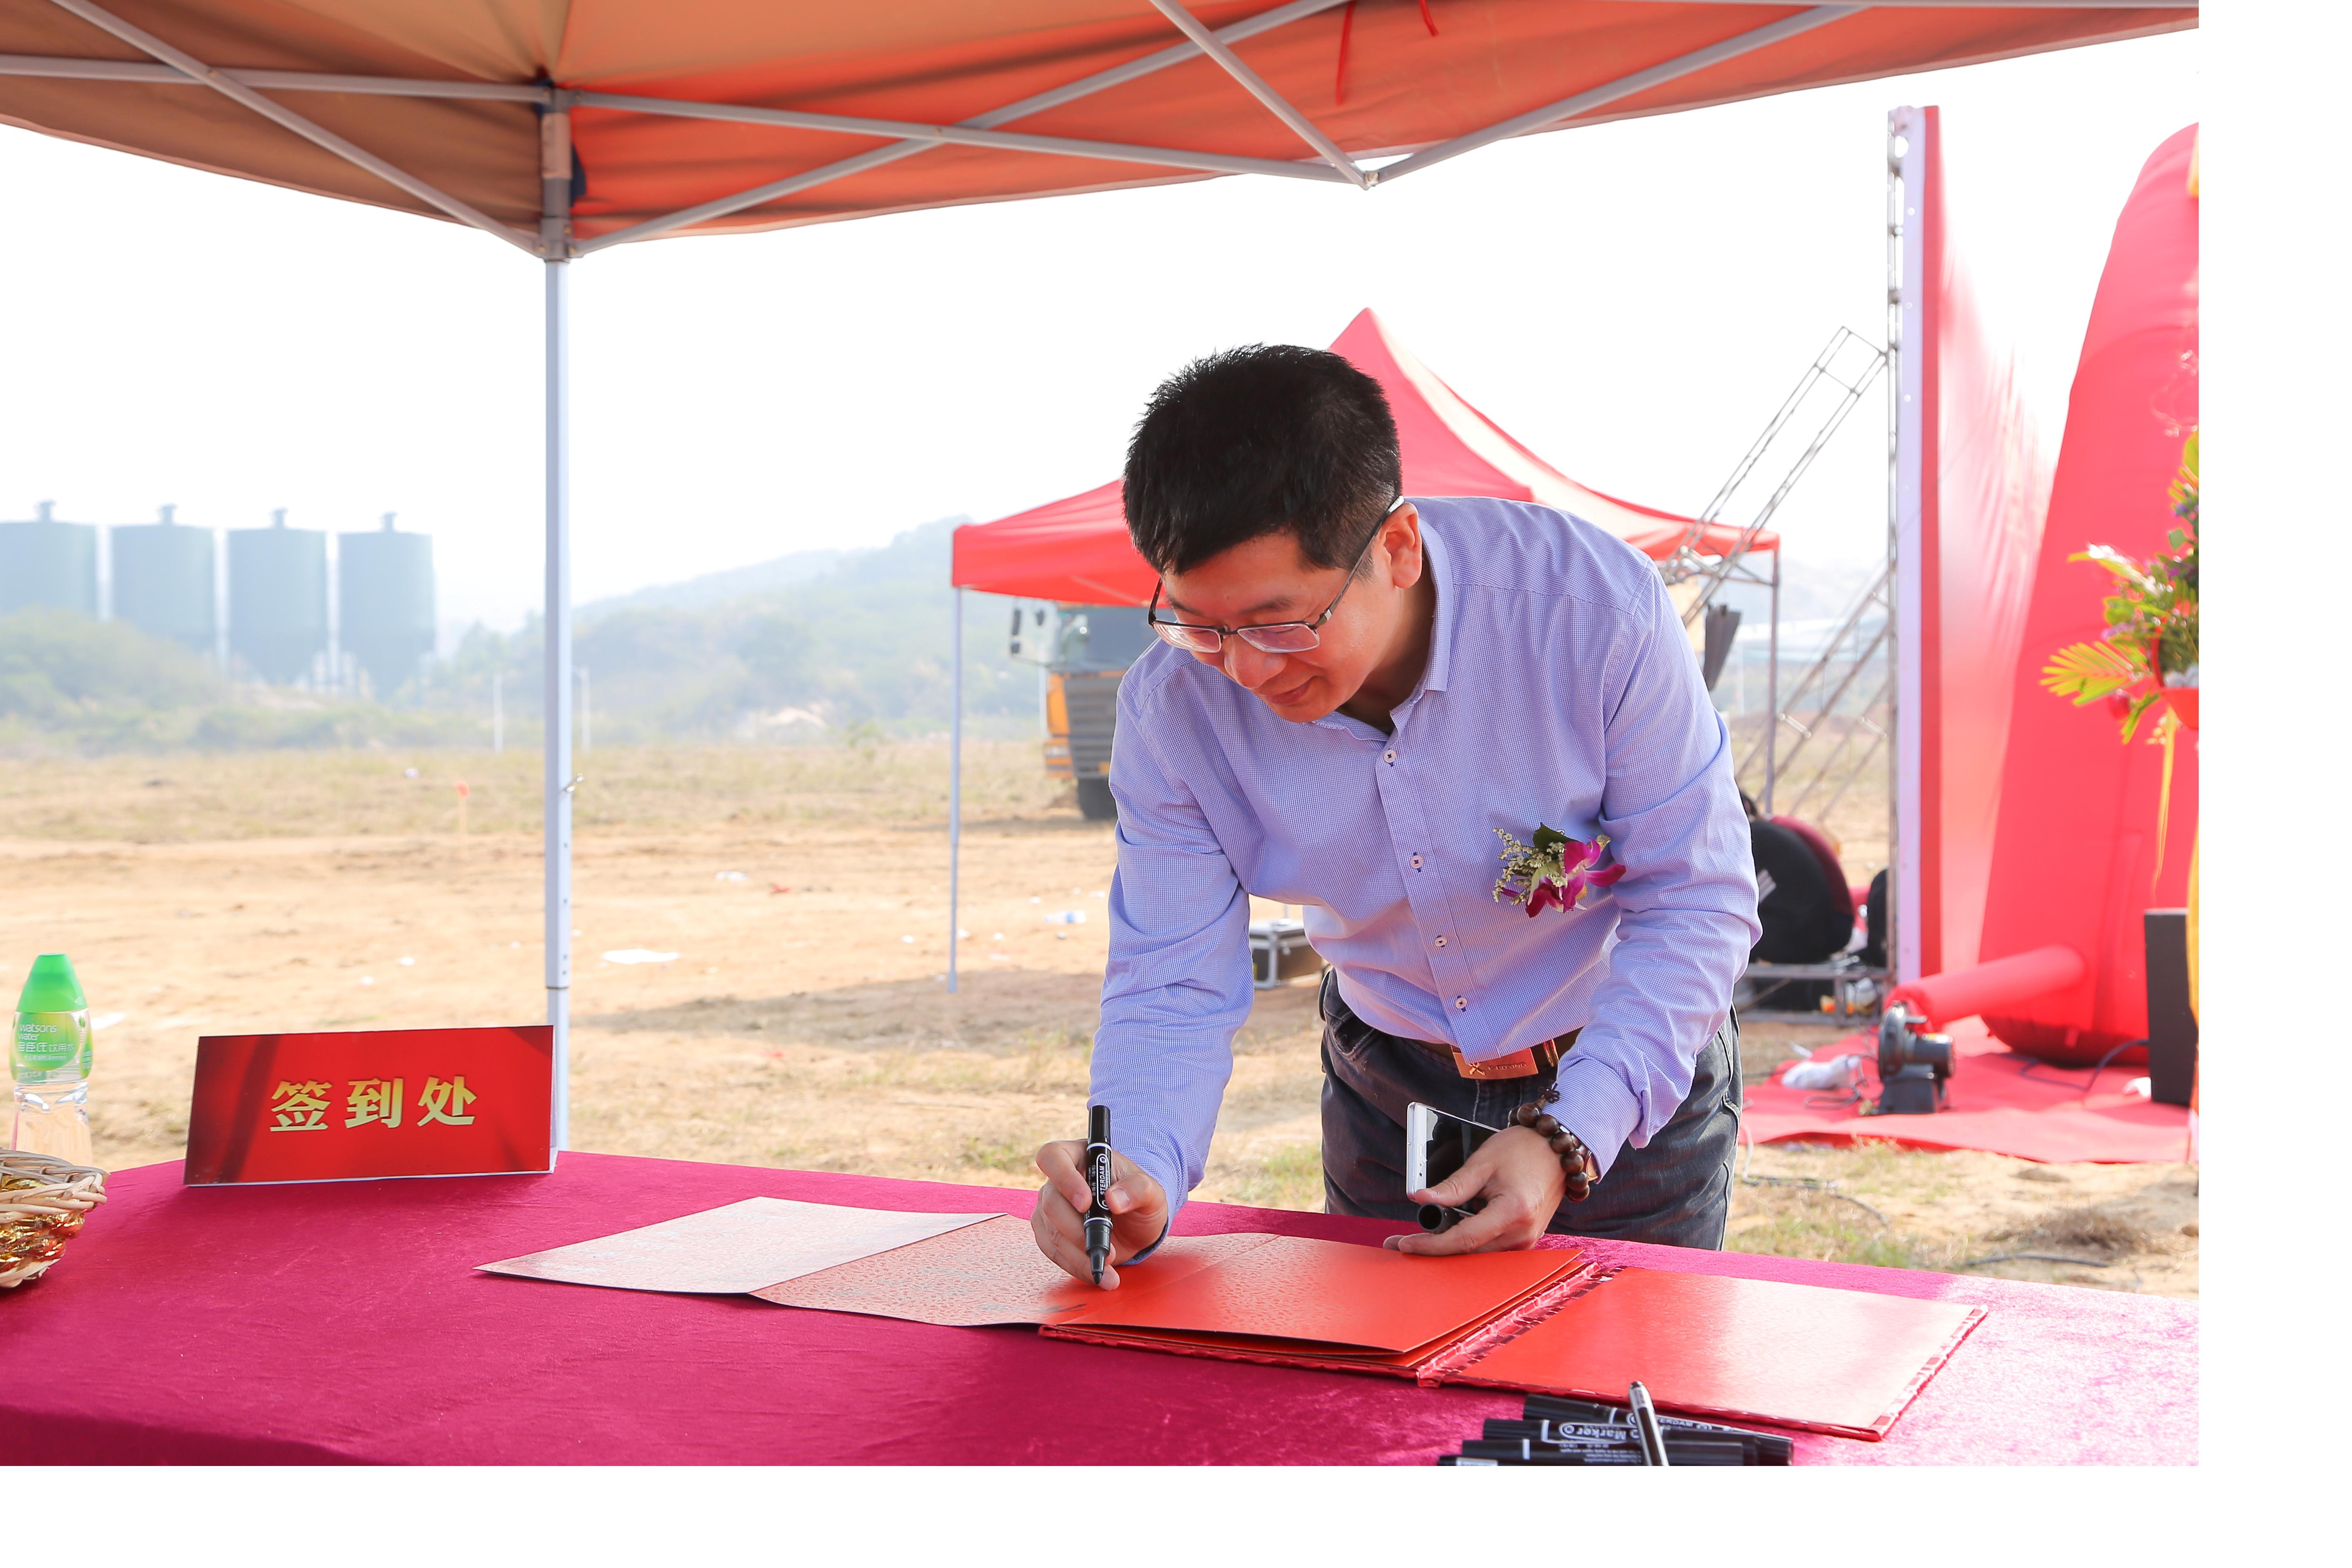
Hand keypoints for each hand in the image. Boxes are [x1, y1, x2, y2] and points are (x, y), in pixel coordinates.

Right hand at [1031, 1139, 1167, 1287]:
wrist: (1134, 1222)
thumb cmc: (1139, 1197)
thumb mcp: (1151, 1191)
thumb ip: (1138, 1189)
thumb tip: (1114, 1200)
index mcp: (1078, 1156)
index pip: (1054, 1157)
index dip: (1065, 1179)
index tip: (1086, 1203)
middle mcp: (1057, 1180)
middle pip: (1051, 1202)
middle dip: (1078, 1231)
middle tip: (1108, 1249)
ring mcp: (1049, 1206)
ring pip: (1051, 1232)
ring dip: (1078, 1255)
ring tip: (1109, 1269)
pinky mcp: (1049, 1232)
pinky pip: (1053, 1251)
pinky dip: (1075, 1266)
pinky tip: (1098, 1274)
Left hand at [1385, 1125, 1568, 1255]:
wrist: (1557, 1149)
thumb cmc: (1523, 1149)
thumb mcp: (1483, 1162)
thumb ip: (1452, 1186)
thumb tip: (1419, 1199)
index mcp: (1513, 1212)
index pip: (1464, 1239)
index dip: (1431, 1244)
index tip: (1404, 1243)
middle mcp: (1523, 1234)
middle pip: (1469, 1253)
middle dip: (1433, 1250)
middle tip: (1397, 1243)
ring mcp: (1527, 1240)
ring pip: (1478, 1254)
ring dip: (1448, 1248)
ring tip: (1417, 1238)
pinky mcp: (1525, 1239)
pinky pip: (1490, 1248)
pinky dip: (1466, 1243)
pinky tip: (1445, 1233)